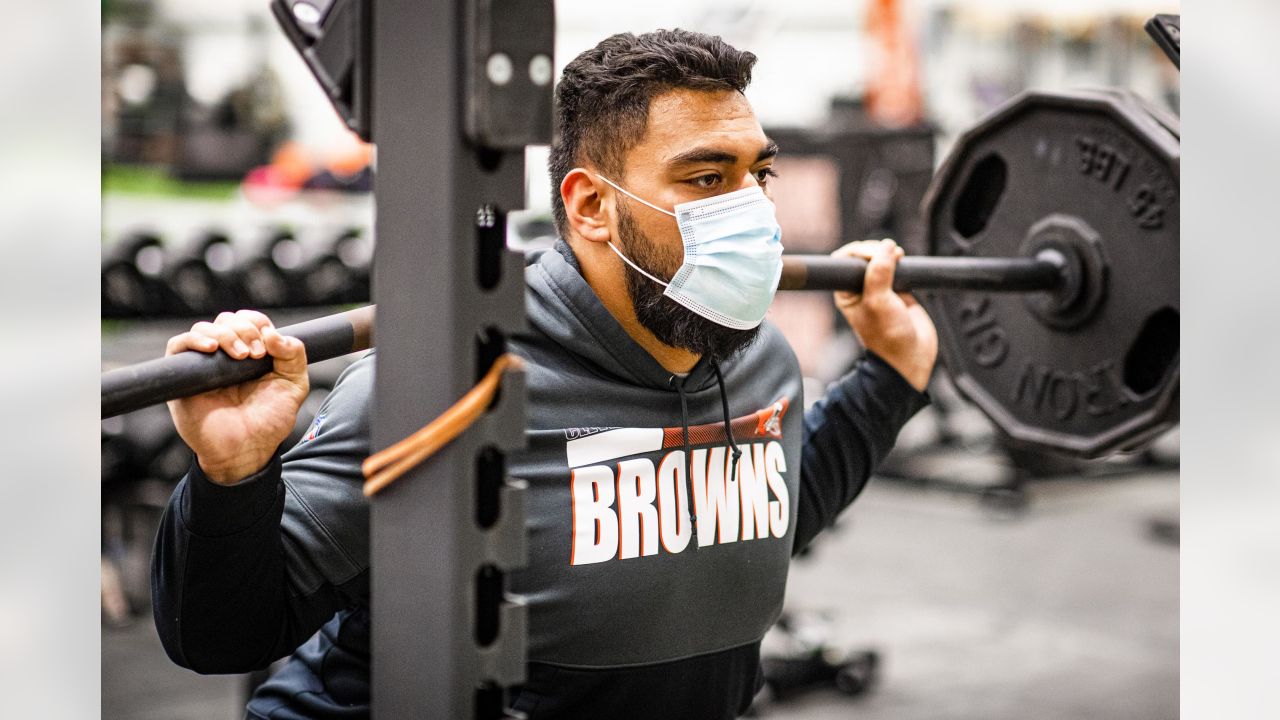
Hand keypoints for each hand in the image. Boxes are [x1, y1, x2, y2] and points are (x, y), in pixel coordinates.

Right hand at [165, 310, 308, 484]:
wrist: (247, 450)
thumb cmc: (269, 421)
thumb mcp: (293, 386)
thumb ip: (294, 356)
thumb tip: (274, 333)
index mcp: (252, 352)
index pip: (249, 320)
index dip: (257, 322)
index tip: (268, 344)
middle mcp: (226, 355)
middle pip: (227, 320)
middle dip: (244, 329)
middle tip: (255, 354)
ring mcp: (204, 364)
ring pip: (204, 328)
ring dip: (225, 334)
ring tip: (240, 355)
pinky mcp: (184, 377)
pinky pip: (178, 346)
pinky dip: (193, 339)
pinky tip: (210, 348)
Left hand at [831, 239, 937, 391]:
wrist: (911, 356)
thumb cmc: (887, 335)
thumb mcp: (877, 301)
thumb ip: (879, 273)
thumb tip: (886, 246)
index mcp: (847, 293)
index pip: (845, 261)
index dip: (858, 252)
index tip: (873, 254)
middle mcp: (861, 289)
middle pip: (864, 257)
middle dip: (875, 250)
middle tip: (890, 254)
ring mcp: (881, 289)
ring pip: (881, 260)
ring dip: (889, 254)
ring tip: (899, 256)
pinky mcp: (899, 290)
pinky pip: (898, 268)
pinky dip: (901, 261)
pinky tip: (904, 260)